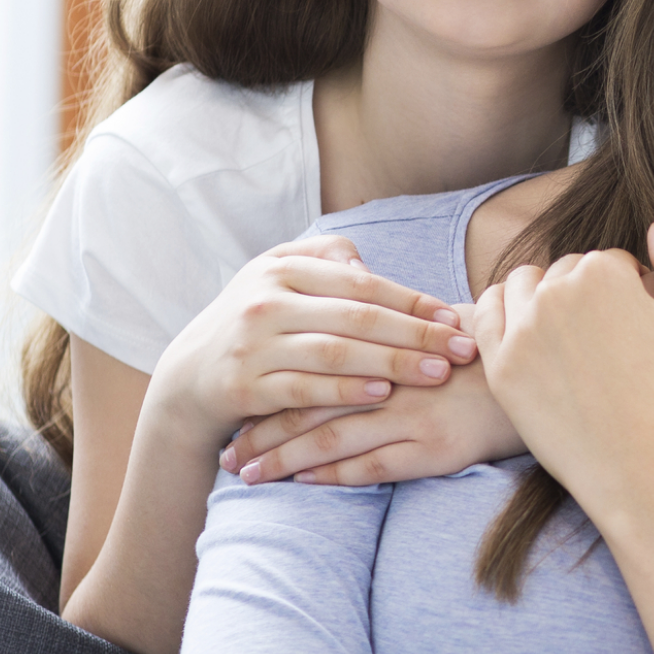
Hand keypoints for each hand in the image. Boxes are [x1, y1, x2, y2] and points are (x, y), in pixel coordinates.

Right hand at [151, 235, 473, 446]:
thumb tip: (369, 266)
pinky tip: (383, 395)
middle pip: (357, 318)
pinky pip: (304, 390)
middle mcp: (265, 303)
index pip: (363, 284)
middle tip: (463, 350)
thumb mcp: (281, 275)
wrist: (191, 374)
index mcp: (283, 268)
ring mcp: (253, 345)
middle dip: (417, 335)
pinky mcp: (244, 386)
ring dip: (392, 365)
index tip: (456, 318)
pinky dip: (345, 392)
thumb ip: (327, 259)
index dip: (414, 302)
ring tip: (437, 373)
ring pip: (335, 354)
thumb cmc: (258, 320)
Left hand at [220, 347, 526, 485]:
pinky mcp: (436, 449)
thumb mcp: (456, 325)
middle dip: (263, 432)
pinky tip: (302, 482)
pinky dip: (332, 474)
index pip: (316, 367)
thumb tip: (380, 323)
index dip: (274, 389)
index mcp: (393, 349)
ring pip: (330, 439)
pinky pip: (372, 465)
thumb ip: (410, 329)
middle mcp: (395, 382)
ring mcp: (413, 416)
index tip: (240, 405)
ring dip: (283, 460)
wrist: (555, 373)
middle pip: (311, 406)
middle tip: (228, 452)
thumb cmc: (503, 349)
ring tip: (248, 476)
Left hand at [469, 219, 653, 511]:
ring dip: (543, 297)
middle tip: (608, 341)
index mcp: (605, 274)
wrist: (644, 470)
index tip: (639, 327)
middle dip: (587, 295)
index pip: (609, 261)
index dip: (629, 291)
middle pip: (566, 272)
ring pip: (523, 285)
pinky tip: (528, 334)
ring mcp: (522, 330)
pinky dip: (502, 312)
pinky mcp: (501, 366)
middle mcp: (557, 293)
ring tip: (570, 335)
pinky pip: (486, 315)